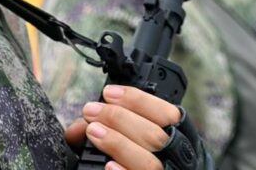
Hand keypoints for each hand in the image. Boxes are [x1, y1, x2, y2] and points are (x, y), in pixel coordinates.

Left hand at [64, 85, 182, 169]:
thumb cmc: (127, 159)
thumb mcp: (119, 137)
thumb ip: (102, 128)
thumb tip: (80, 125)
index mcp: (174, 139)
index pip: (167, 114)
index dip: (139, 100)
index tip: (109, 93)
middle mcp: (174, 160)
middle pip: (156, 136)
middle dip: (120, 118)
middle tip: (91, 111)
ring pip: (149, 162)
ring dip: (118, 143)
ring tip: (93, 132)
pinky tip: (108, 165)